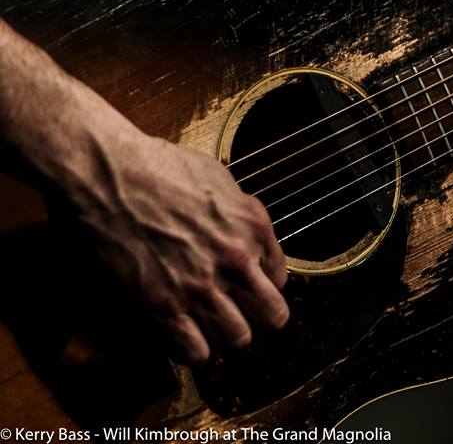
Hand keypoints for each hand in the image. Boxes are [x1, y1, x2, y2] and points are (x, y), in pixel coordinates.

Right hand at [74, 130, 289, 363]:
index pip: (280, 279)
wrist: (107, 175)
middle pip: (271, 316)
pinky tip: (181, 334)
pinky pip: (194, 351)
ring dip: (224, 335)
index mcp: (253, 226)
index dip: (263, 286)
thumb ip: (240, 212)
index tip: (247, 288)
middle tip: (237, 314)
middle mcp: (235, 259)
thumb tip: (248, 235)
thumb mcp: (218, 178)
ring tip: (208, 326)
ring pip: (236, 338)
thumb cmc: (157, 166)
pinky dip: (191, 349)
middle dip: (257, 318)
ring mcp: (199, 286)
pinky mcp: (161, 306)